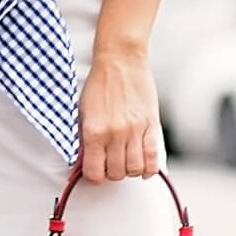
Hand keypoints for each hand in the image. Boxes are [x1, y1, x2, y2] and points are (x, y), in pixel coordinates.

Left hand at [79, 45, 160, 181]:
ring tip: (127, 160)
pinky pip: (154, 158)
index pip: (94, 173)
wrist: (120, 60)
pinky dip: (149, 168)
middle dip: (113, 172)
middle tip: (112, 162)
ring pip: (135, 169)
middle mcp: (114, 134)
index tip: (96, 171)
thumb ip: (83, 141)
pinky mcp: (151, 125)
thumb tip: (82, 164)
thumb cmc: (100, 84)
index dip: (95, 175)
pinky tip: (144, 166)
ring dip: (130, 170)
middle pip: (117, 174)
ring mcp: (134, 130)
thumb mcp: (82, 113)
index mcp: (93, 131)